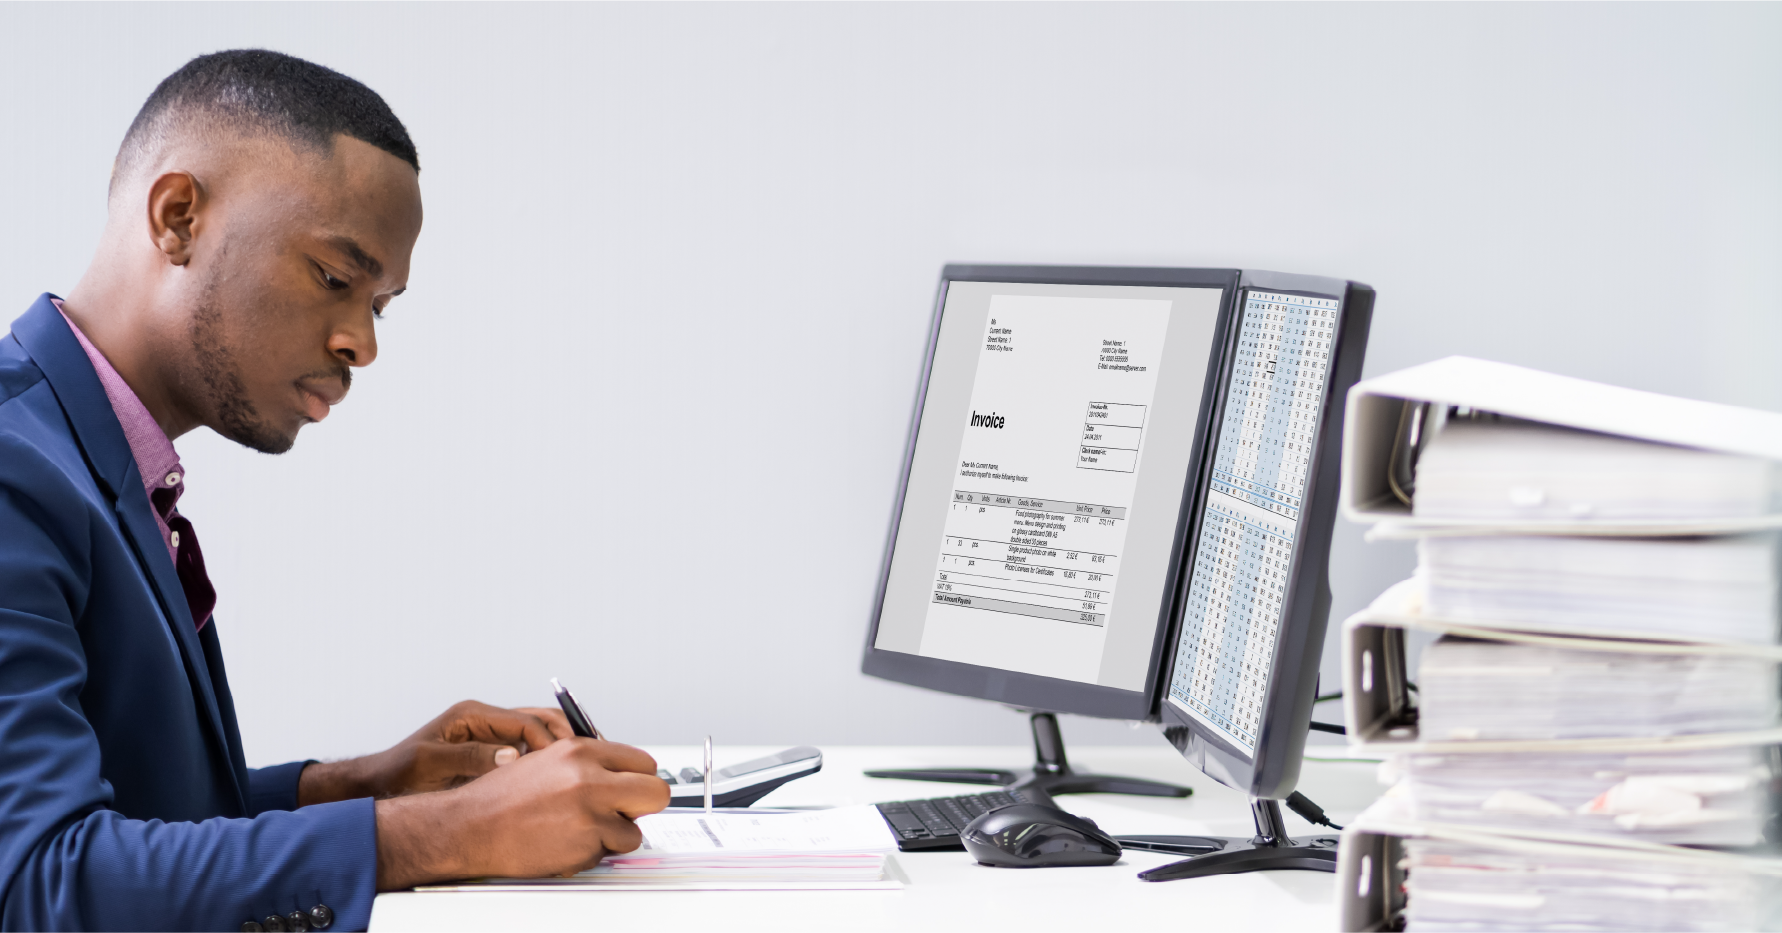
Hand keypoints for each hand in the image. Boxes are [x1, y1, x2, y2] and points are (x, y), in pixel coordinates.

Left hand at [297, 700, 576, 804]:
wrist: (379, 785)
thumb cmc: (398, 773)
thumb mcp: (429, 764)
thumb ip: (471, 757)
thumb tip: (512, 757)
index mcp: (472, 715)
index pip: (524, 721)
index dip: (549, 741)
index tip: (565, 761)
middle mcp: (484, 720)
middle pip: (539, 719)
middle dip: (566, 736)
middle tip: (590, 756)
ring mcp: (489, 735)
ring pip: (538, 733)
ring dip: (560, 747)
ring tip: (582, 766)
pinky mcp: (491, 751)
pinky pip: (528, 749)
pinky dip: (547, 759)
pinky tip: (559, 776)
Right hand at [373, 737, 670, 888]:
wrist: (470, 826)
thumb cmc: (500, 798)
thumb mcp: (546, 761)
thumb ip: (587, 765)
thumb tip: (622, 776)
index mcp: (580, 750)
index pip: (642, 761)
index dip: (638, 779)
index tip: (631, 790)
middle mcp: (589, 775)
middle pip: (656, 791)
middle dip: (644, 806)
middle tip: (625, 814)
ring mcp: (590, 809)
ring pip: (634, 830)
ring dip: (613, 836)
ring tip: (578, 831)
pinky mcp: (586, 841)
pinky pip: (611, 852)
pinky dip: (594, 854)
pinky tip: (567, 844)